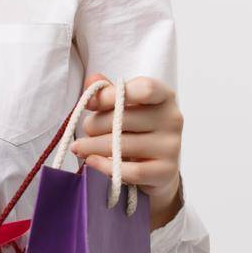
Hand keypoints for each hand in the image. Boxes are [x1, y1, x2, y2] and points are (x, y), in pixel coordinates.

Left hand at [67, 73, 184, 230]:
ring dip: (93, 146)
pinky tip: (92, 161)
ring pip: (123, 146)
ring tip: (79, 148)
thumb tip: (91, 80)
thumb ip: (108, 92)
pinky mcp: (166, 172)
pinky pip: (131, 171)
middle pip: (125, 119)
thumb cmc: (137, 128)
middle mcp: (173, 119)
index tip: (89, 103)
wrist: (158, 165)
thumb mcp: (124, 105)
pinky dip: (106, 166)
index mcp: (165, 96)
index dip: (111, 95)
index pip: (144, 89)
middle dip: (95, 124)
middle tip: (84, 130)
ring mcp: (172, 147)